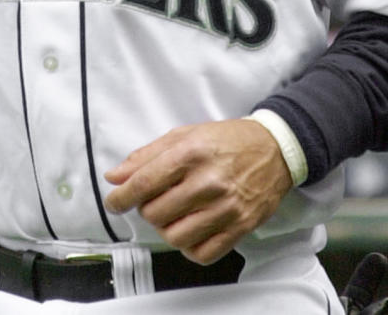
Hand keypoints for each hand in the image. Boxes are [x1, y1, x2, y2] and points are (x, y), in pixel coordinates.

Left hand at [103, 119, 291, 264]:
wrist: (274, 149)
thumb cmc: (226, 140)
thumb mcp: (184, 135)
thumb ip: (146, 156)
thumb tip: (115, 176)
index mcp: (191, 152)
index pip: (144, 183)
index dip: (122, 197)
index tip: (113, 203)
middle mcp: (208, 181)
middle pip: (156, 213)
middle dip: (146, 209)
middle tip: (154, 200)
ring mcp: (226, 207)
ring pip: (176, 236)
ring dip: (166, 229)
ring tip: (172, 214)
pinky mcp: (240, 227)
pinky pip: (202, 253)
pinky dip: (188, 247)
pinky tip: (189, 229)